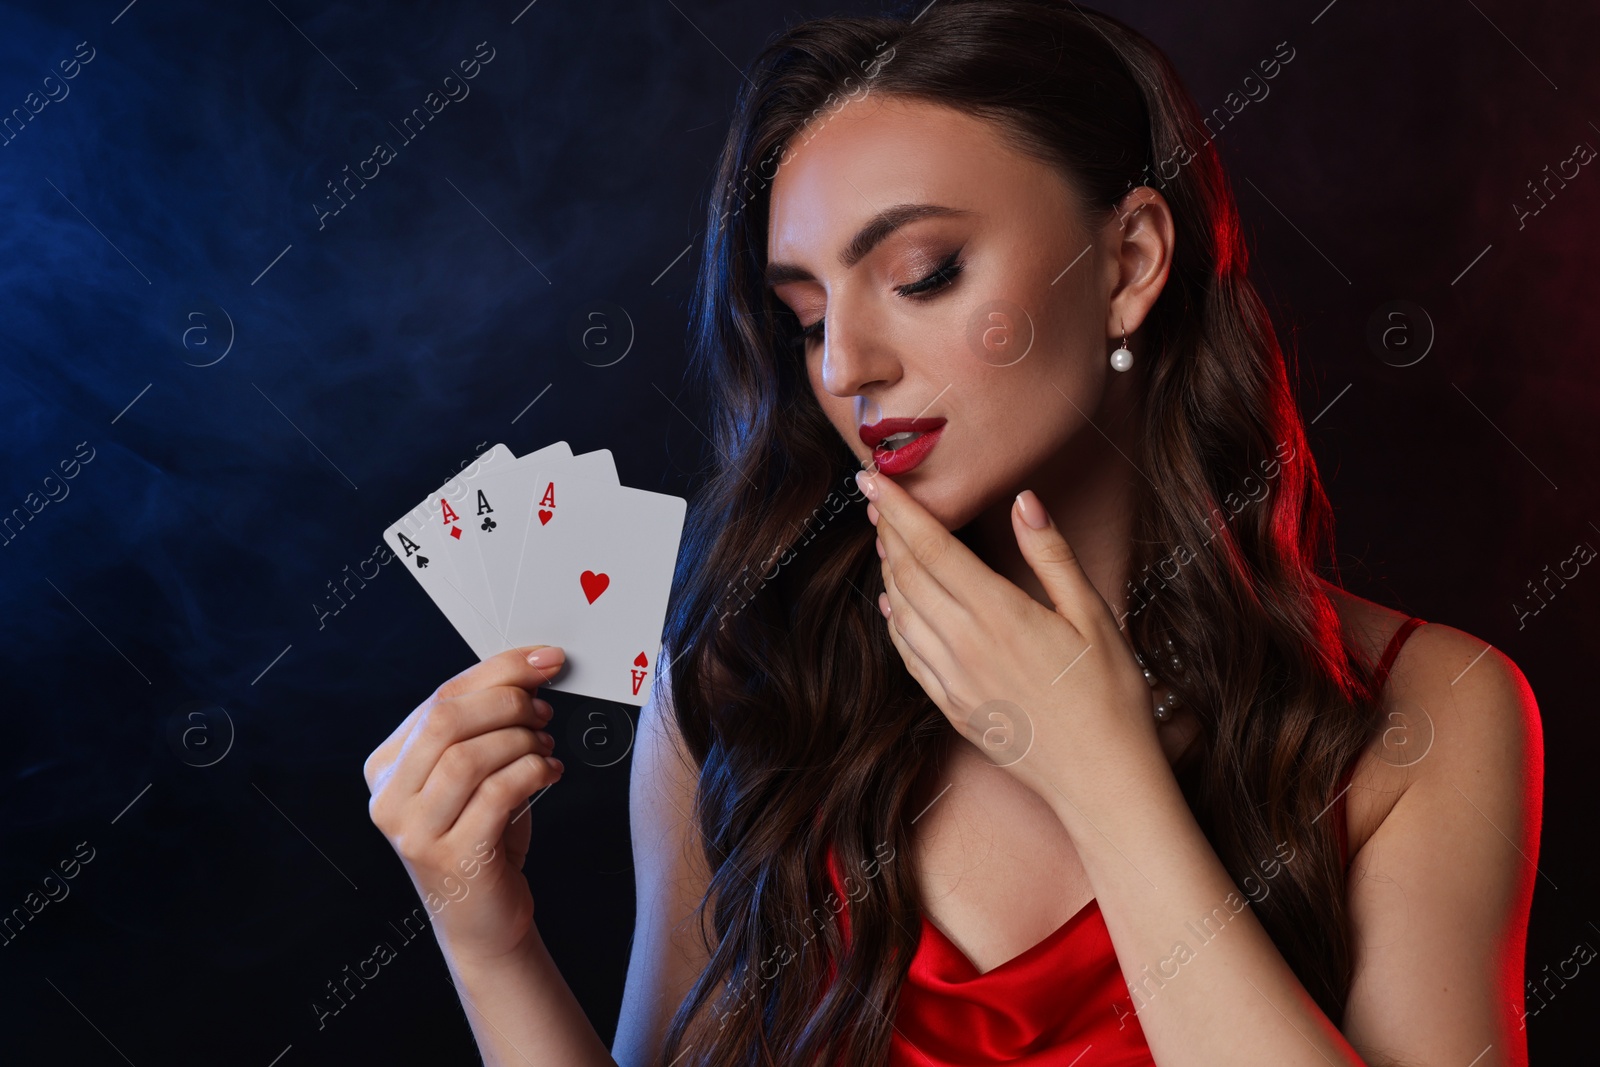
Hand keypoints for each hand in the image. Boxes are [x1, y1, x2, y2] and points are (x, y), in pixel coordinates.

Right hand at [364, 646, 566, 963]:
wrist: (483, 920)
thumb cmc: (483, 837)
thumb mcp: (474, 775)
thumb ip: (483, 726)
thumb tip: (531, 669)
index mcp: (387, 766)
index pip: (438, 699)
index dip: (497, 670)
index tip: (544, 660)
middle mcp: (388, 798)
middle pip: (445, 721)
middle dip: (507, 702)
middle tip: (543, 710)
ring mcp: (413, 831)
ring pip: (467, 756)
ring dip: (521, 741)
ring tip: (545, 748)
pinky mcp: (450, 857)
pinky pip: (496, 794)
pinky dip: (533, 773)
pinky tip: (550, 774)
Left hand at [858, 470, 1158, 802]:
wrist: (1101, 781)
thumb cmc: (1111, 695)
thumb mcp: (1093, 615)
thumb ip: (1051, 555)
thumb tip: (1024, 500)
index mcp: (998, 614)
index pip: (931, 547)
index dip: (897, 509)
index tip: (872, 478)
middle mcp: (964, 645)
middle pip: (907, 574)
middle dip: (886, 531)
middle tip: (876, 499)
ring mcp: (952, 680)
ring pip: (900, 612)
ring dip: (888, 571)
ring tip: (885, 540)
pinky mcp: (950, 707)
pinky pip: (907, 654)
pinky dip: (894, 620)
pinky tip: (894, 605)